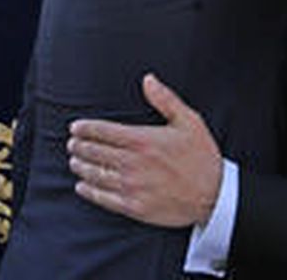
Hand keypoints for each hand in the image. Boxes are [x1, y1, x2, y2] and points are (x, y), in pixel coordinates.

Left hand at [68, 74, 221, 225]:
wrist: (214, 195)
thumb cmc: (202, 156)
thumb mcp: (189, 121)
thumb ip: (165, 99)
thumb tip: (148, 79)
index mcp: (143, 140)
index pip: (104, 131)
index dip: (86, 129)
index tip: (75, 127)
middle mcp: (134, 163)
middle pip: (96, 152)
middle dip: (80, 146)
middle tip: (72, 143)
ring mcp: (133, 187)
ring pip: (97, 175)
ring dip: (81, 167)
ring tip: (74, 161)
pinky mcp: (135, 207)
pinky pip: (104, 199)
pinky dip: (89, 191)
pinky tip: (82, 186)